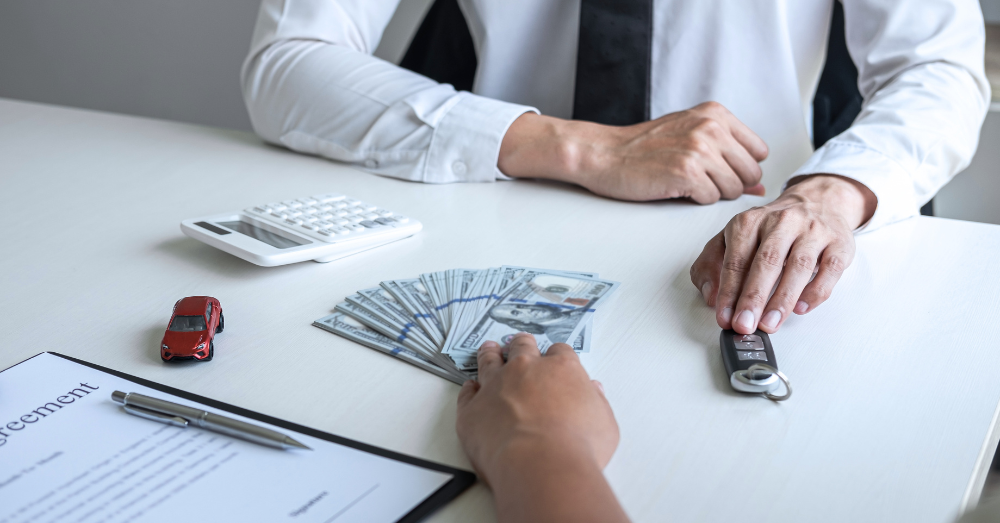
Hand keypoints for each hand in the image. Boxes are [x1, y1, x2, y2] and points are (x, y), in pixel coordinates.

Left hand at [456, 334, 626, 522]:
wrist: (540, 464)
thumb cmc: (577, 447)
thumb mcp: (604, 424)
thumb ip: (596, 402)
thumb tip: (593, 391)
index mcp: (561, 369)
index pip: (560, 352)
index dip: (557, 356)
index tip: (556, 361)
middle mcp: (525, 370)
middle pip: (521, 347)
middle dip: (522, 345)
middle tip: (520, 344)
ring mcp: (495, 387)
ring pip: (489, 361)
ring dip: (489, 354)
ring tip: (488, 350)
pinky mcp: (473, 409)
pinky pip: (467, 394)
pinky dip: (469, 391)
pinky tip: (470, 389)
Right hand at [498, 102, 768, 203]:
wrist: (604, 154)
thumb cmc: (643, 148)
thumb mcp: (690, 138)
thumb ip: (728, 156)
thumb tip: (760, 186)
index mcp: (715, 114)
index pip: (759, 151)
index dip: (740, 167)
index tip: (717, 169)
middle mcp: (711, 127)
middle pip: (750, 172)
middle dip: (728, 183)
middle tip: (698, 179)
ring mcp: (699, 149)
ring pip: (733, 189)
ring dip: (710, 193)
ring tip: (684, 182)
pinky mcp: (686, 172)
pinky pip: (711, 199)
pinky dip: (694, 199)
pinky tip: (674, 187)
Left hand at [690, 174, 876, 333]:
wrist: (816, 202)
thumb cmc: (770, 228)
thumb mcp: (733, 237)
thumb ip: (712, 264)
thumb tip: (710, 296)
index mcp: (750, 222)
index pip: (736, 260)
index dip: (729, 291)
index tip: (725, 317)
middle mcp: (782, 222)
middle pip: (766, 262)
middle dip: (754, 297)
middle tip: (745, 324)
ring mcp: (813, 231)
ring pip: (798, 266)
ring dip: (782, 299)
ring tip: (769, 324)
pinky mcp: (839, 243)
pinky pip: (830, 269)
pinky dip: (816, 291)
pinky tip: (801, 308)